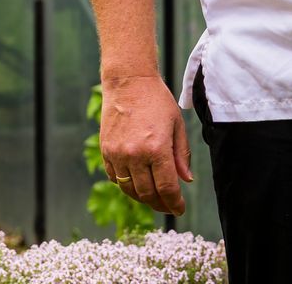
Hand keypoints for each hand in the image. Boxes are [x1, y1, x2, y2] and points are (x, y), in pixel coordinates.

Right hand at [99, 74, 192, 214]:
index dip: (174, 204)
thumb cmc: (157, 101)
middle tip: (169, 207)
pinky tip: (138, 183)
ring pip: (130, 190)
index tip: (179, 209)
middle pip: (147, 194)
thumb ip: (181, 155)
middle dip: (160, 204)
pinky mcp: (106, 151)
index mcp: (157, 148)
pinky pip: (115, 178)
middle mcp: (135, 155)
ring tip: (154, 197)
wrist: (128, 82)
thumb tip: (185, 181)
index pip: (166, 188)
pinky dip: (127, 185)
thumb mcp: (177, 125)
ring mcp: (117, 154)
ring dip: (143, 198)